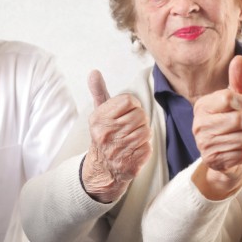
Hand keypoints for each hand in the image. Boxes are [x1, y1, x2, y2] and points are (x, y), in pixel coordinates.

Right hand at [81, 70, 151, 202]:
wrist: (102, 168)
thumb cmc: (105, 135)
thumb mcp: (99, 113)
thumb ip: (99, 92)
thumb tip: (94, 72)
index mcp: (99, 119)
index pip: (128, 101)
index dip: (132, 105)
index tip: (127, 113)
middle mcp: (106, 135)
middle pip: (140, 115)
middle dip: (139, 120)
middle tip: (130, 127)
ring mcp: (117, 151)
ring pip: (146, 131)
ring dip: (143, 134)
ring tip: (132, 138)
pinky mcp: (129, 164)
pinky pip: (148, 147)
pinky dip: (144, 148)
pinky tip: (134, 150)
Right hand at [191, 56, 241, 198]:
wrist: (227, 157)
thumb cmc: (233, 125)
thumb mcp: (237, 102)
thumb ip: (237, 81)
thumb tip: (239, 58)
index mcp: (202, 106)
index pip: (229, 97)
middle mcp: (198, 125)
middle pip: (238, 119)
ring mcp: (204, 144)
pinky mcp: (213, 161)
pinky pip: (241, 154)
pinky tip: (239, 151)